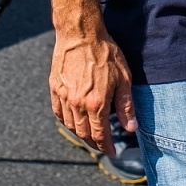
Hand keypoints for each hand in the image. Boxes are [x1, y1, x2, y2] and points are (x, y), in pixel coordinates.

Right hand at [49, 29, 136, 156]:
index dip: (106, 146)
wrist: (80, 34)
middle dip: (94, 143)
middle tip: (102, 145)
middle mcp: (78, 104)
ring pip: (70, 125)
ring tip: (89, 134)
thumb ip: (126, 106)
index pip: (100, 135)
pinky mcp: (55, 88)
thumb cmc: (105, 53)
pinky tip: (73, 120)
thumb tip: (131, 128)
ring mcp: (64, 97)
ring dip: (80, 134)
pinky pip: (58, 113)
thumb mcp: (123, 78)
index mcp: (96, 104)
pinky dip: (66, 121)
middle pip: (84, 134)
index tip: (112, 152)